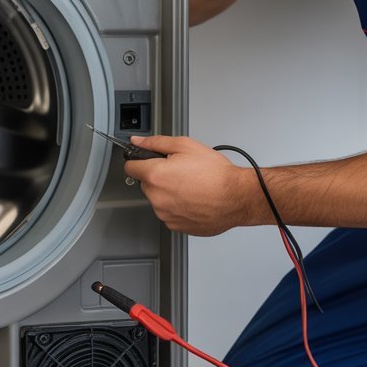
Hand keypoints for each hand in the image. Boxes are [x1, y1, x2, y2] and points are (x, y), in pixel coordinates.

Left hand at [123, 135, 249, 235]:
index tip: (145, 161)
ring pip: (158, 199)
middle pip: (146, 184)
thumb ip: (156, 142)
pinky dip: (177, 207)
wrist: (236, 197)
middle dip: (158, 177)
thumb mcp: (186, 146)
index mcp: (155, 175)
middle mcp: (156, 197)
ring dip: (168, 193)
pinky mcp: (175, 225)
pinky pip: (169, 213)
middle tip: (180, 172)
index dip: (138, 161)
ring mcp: (165, 214)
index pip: (130, 167)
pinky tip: (193, 199)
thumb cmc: (216, 174)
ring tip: (190, 186)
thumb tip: (137, 141)